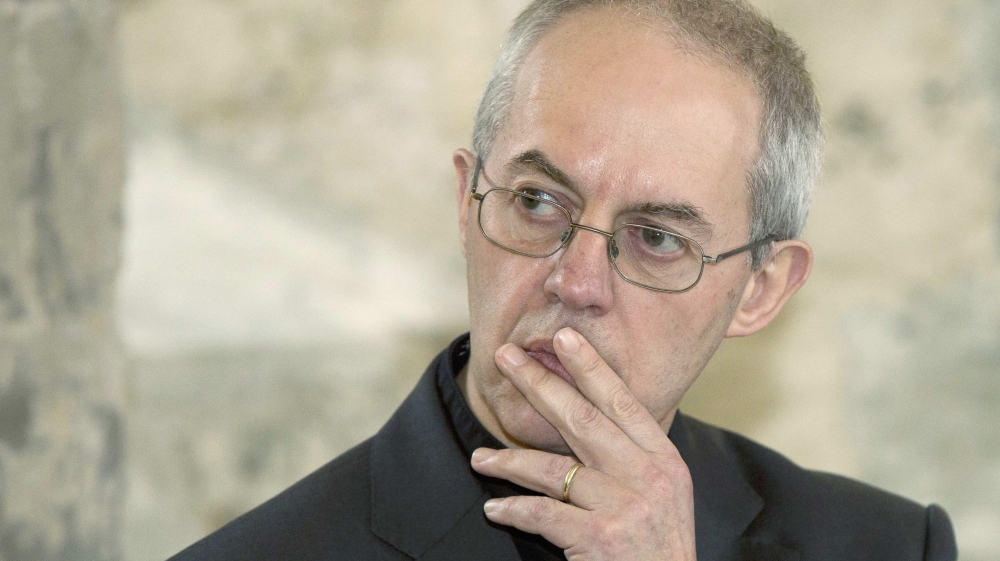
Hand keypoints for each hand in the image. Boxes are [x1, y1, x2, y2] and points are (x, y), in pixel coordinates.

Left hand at [470, 327, 695, 560]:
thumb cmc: (659, 549)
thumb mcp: (663, 495)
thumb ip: (633, 459)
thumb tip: (589, 420)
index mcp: (664, 460)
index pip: (622, 401)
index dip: (591, 367)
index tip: (565, 338)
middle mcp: (648, 476)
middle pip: (582, 419)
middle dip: (539, 385)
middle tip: (506, 359)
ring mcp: (626, 506)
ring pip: (553, 468)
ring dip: (509, 460)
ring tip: (480, 458)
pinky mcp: (602, 537)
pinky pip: (543, 512)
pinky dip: (514, 508)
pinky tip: (494, 507)